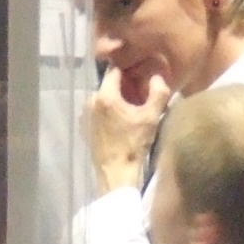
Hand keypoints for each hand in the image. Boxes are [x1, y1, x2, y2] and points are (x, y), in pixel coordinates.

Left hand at [87, 65, 168, 193]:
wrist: (116, 174)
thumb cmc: (134, 145)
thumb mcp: (152, 117)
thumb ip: (158, 92)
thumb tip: (158, 75)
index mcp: (105, 96)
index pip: (115, 69)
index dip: (129, 70)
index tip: (140, 75)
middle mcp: (90, 101)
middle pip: (108, 84)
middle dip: (124, 87)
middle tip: (139, 96)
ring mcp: (85, 115)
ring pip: (103, 97)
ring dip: (116, 100)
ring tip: (131, 111)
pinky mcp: (84, 127)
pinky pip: (98, 111)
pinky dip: (108, 112)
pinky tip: (120, 123)